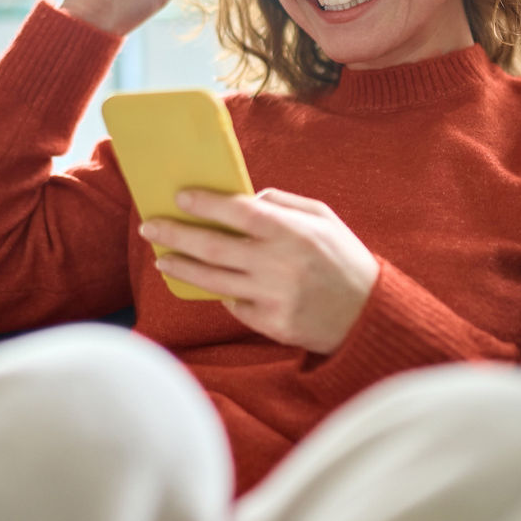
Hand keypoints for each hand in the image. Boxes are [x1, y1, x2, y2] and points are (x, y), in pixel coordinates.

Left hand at [140, 189, 380, 353]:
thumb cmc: (345, 258)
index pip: (238, 212)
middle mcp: (278, 264)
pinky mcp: (270, 324)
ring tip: (162, 259)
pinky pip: (234, 305)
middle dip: (176, 234)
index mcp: (292, 232)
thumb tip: (246, 197)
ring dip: (182, 268)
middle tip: (151, 226)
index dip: (206, 203)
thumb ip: (284, 203)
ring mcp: (272, 297)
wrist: (369, 315)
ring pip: (213, 280)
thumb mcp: (324, 218)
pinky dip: (222, 292)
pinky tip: (211, 284)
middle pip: (213, 247)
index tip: (180, 196)